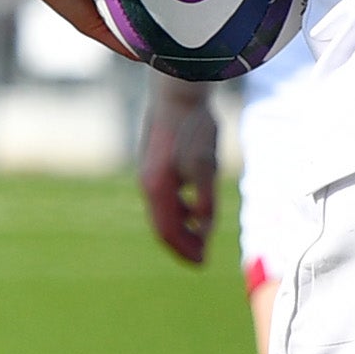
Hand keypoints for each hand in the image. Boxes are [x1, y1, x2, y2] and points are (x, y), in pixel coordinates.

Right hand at [140, 79, 219, 265]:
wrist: (178, 90)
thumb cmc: (194, 126)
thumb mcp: (205, 162)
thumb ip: (205, 195)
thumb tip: (203, 224)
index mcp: (157, 187)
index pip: (167, 231)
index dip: (185, 250)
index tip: (202, 263)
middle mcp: (149, 182)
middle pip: (163, 224)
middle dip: (183, 243)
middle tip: (203, 257)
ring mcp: (150, 171)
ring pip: (164, 210)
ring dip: (182, 227)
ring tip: (202, 235)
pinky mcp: (157, 161)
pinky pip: (166, 196)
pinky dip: (180, 209)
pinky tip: (195, 207)